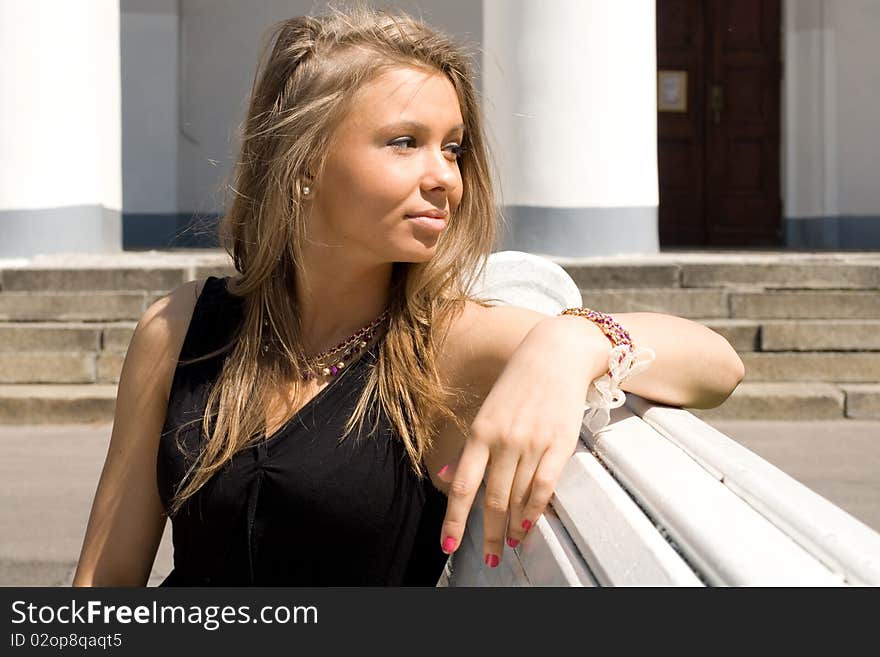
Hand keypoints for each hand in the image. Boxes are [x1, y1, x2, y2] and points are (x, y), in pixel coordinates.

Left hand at [437, 316, 606, 567]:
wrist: (555, 355)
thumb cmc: (517, 384)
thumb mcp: (486, 412)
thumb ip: (470, 448)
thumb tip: (445, 474)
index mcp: (480, 432)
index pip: (462, 486)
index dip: (454, 519)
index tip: (448, 545)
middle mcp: (504, 441)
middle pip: (492, 499)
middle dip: (487, 534)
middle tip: (488, 559)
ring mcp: (533, 444)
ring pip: (518, 498)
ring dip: (511, 527)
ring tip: (508, 545)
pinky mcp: (559, 445)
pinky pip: (544, 487)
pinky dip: (534, 511)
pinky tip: (528, 526)